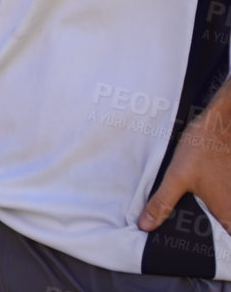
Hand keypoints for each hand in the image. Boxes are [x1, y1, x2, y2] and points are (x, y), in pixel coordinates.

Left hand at [138, 96, 230, 234]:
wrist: (223, 124)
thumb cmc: (203, 149)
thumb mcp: (177, 177)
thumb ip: (162, 203)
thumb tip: (146, 225)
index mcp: (227, 215)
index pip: (218, 243)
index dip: (204, 245)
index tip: (181, 241)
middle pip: (218, 228)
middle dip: (196, 228)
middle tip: (172, 223)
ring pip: (218, 213)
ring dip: (201, 212)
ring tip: (179, 207)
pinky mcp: (229, 185)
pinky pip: (219, 200)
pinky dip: (207, 200)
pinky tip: (193, 192)